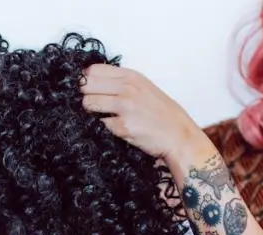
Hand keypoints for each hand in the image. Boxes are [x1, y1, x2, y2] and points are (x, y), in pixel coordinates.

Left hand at [80, 64, 203, 163]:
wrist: (179, 136)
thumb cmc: (162, 114)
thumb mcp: (144, 88)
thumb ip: (120, 83)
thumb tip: (90, 82)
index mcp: (131, 76)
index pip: (93, 70)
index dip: (85, 81)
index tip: (86, 90)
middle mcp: (128, 88)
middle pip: (86, 85)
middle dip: (84, 96)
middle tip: (92, 106)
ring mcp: (125, 107)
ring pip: (88, 104)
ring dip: (89, 113)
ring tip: (101, 118)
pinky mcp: (123, 127)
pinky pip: (98, 125)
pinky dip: (100, 128)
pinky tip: (111, 130)